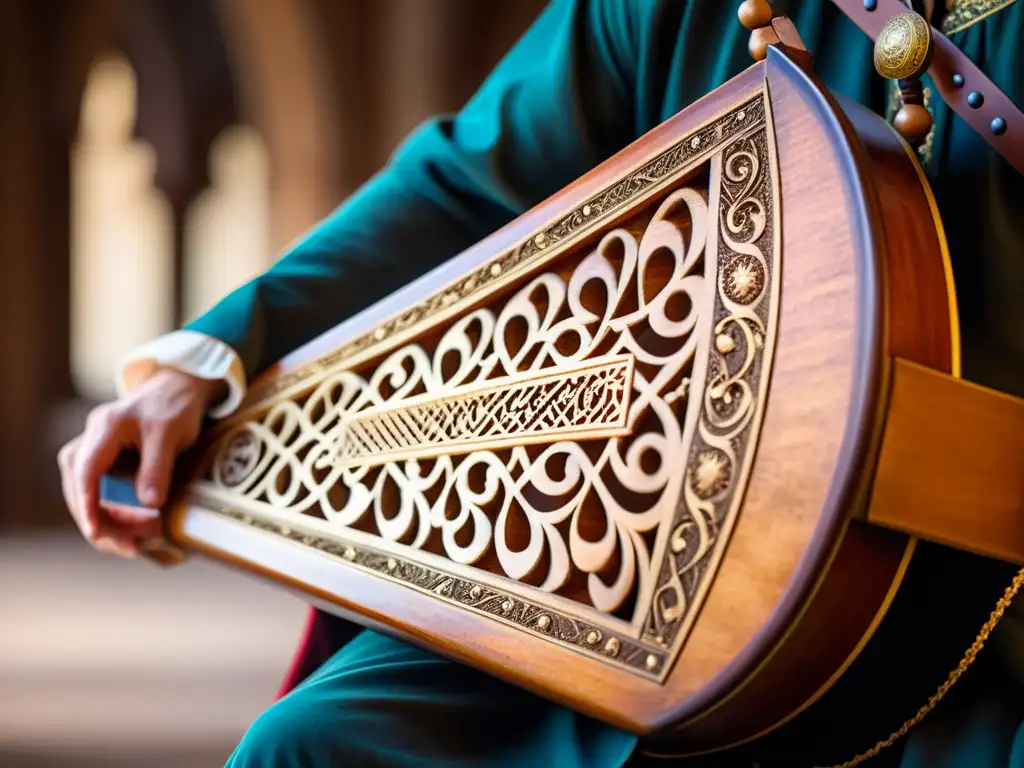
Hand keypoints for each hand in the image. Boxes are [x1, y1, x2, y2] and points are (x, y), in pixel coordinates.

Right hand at [58, 368, 226, 557]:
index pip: (85, 471)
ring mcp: (96, 451)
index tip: (96, 533)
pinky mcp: (106, 463)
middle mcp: (92, 440)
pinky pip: (102, 494)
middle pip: (81, 489)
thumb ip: (157, 467)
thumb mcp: (170, 434)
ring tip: (140, 544)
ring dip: (111, 522)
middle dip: (104, 522)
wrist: (181, 387)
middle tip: (133, 547)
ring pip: (89, 495)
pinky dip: (117, 514)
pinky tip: (137, 531)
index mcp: (104, 428)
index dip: (88, 505)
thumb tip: (148, 504)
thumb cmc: (176, 405)